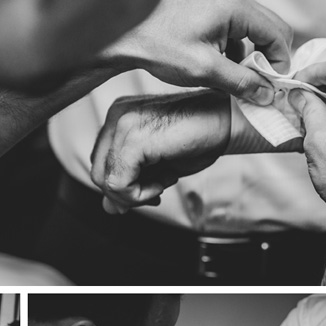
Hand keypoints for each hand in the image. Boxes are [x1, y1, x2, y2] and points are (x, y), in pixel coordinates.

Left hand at [90, 89, 230, 213]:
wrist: (227, 121)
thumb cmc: (198, 139)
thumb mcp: (157, 166)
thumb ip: (130, 182)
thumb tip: (109, 208)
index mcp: (118, 118)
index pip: (100, 163)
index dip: (121, 185)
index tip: (150, 189)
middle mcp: (116, 117)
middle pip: (97, 172)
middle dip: (126, 193)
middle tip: (155, 191)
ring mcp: (122, 125)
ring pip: (106, 181)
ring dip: (136, 194)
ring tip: (162, 183)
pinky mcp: (133, 140)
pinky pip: (119, 184)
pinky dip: (141, 194)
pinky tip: (164, 182)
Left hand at [105, 0, 292, 102]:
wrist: (131, 41)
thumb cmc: (162, 50)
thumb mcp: (206, 71)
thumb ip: (242, 82)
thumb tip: (269, 94)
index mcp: (236, 7)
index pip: (278, 34)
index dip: (280, 64)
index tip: (273, 89)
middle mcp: (235, 0)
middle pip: (272, 32)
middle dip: (269, 61)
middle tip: (260, 87)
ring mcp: (225, 6)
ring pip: (257, 35)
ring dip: (254, 60)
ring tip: (238, 82)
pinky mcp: (216, 17)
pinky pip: (241, 36)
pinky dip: (239, 55)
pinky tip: (224, 73)